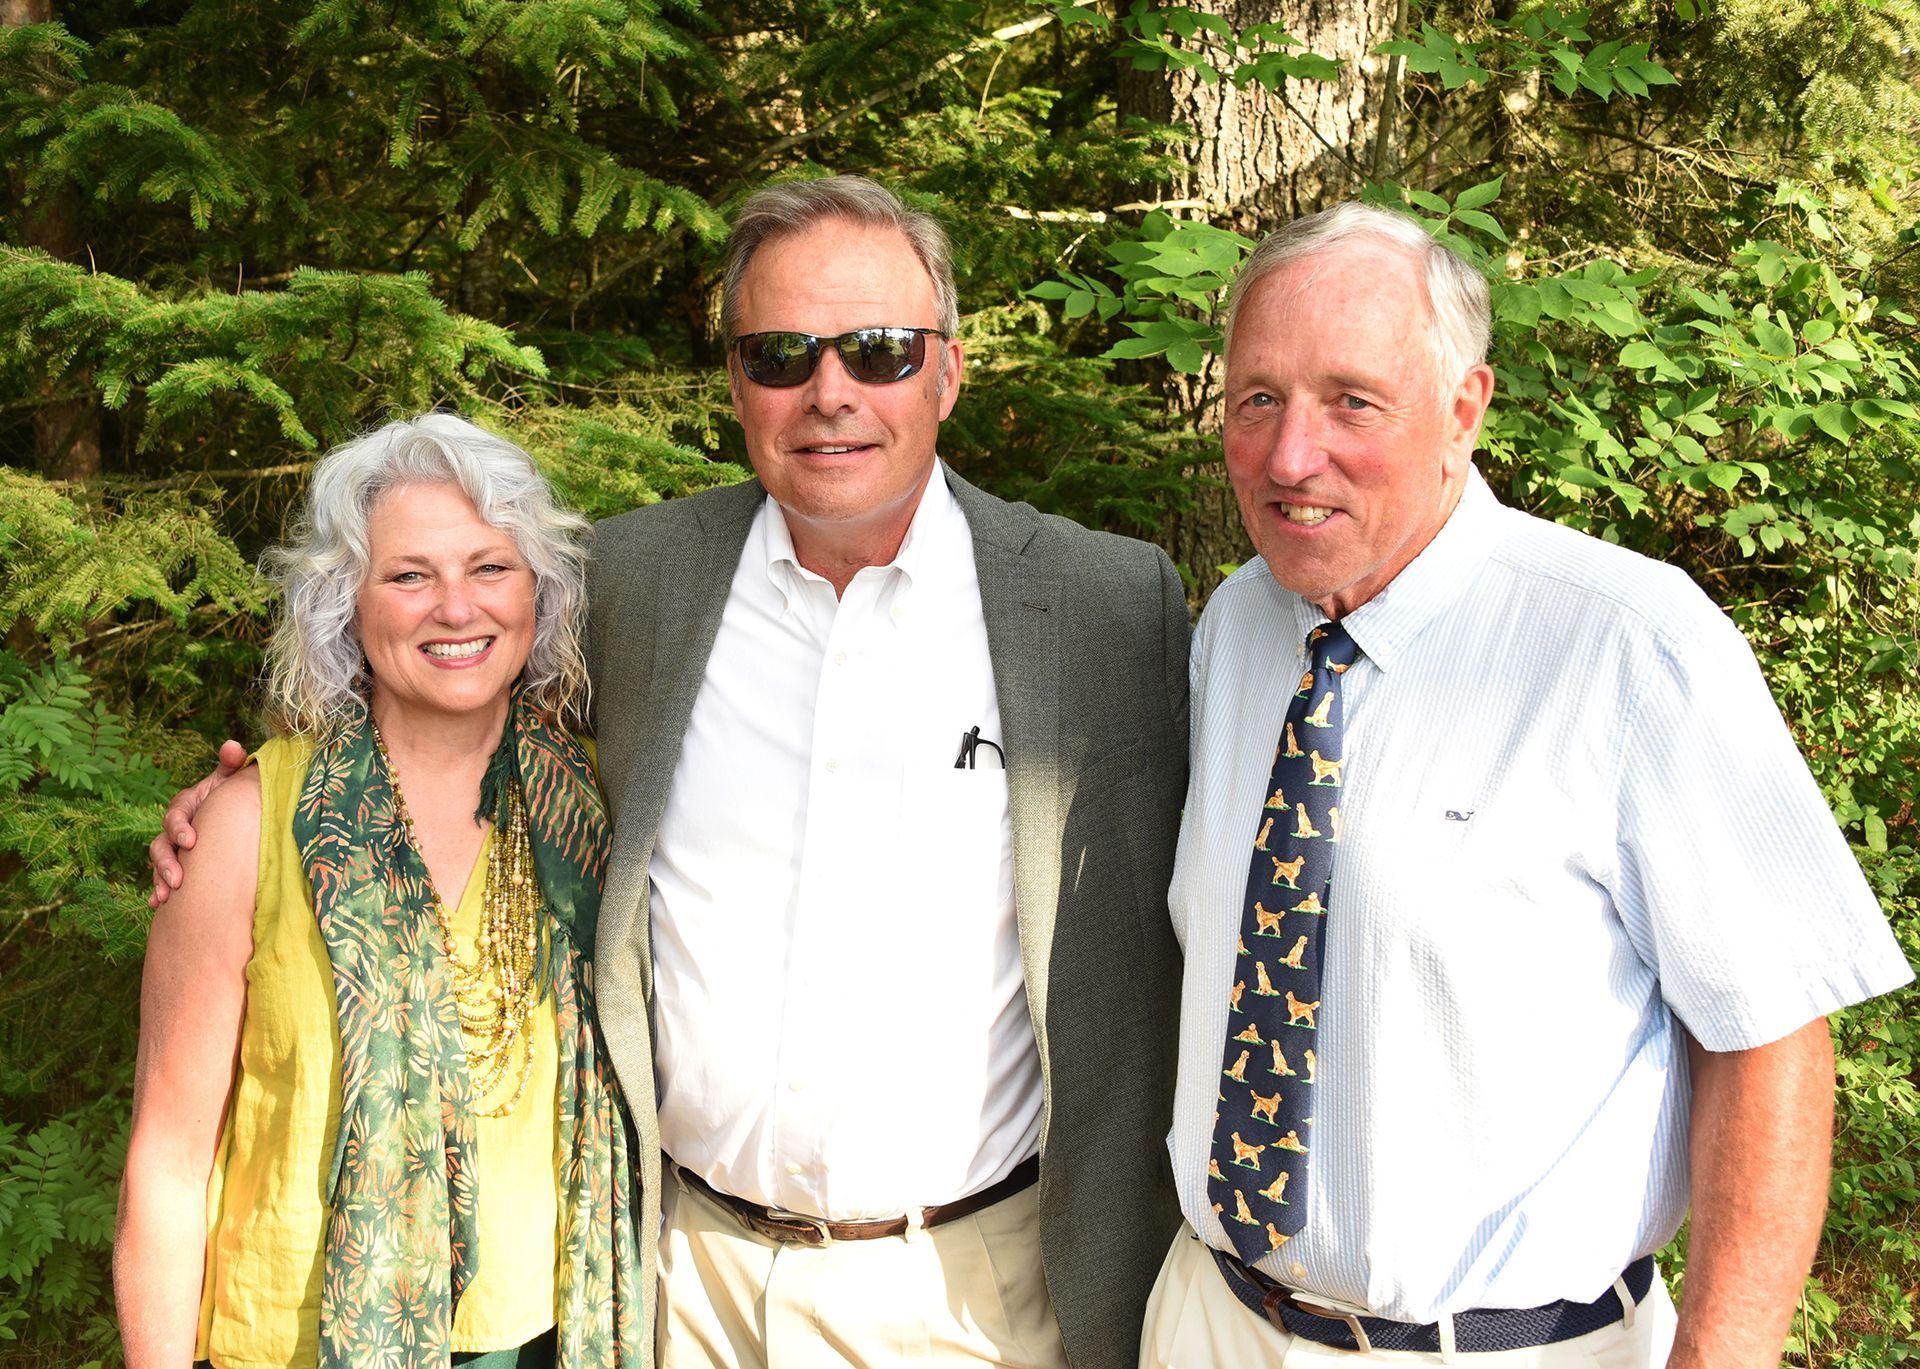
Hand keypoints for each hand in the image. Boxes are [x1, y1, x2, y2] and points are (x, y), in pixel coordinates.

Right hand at [148, 740, 246, 907]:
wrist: (237, 815)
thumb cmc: (235, 795)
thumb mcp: (233, 779)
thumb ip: (232, 764)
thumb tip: (232, 746)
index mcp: (187, 805)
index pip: (176, 816)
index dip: (180, 828)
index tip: (191, 841)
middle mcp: (176, 827)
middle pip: (162, 844)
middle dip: (166, 863)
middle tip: (178, 879)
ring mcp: (175, 848)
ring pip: (159, 864)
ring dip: (160, 879)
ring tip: (166, 895)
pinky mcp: (179, 865)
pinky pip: (162, 879)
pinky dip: (158, 891)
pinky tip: (157, 905)